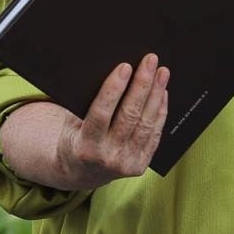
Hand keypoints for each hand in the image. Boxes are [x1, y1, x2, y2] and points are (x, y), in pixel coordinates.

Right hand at [55, 57, 170, 186]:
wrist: (81, 172)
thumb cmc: (75, 138)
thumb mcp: (71, 124)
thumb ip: (85, 104)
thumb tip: (110, 70)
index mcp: (86, 146)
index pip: (101, 113)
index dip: (113, 89)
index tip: (125, 66)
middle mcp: (107, 157)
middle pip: (129, 115)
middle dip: (142, 85)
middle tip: (150, 60)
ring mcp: (126, 163)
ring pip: (146, 123)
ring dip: (156, 94)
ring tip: (162, 72)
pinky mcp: (140, 165)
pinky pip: (154, 134)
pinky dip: (160, 111)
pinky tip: (162, 93)